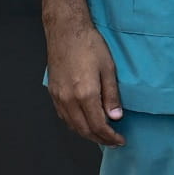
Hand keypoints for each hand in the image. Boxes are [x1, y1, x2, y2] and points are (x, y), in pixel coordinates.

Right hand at [45, 22, 124, 145]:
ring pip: (71, 125)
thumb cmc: (90, 46)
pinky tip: (85, 123)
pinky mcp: (53, 92)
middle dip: (100, 139)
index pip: (97, 125)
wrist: (66, 32)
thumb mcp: (109, 69)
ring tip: (102, 136)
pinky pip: (63, 116)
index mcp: (85, 94)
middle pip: (83, 129)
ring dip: (87, 134)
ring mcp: (58, 97)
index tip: (121, 140)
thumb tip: (115, 118)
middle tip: (114, 142)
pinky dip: (75, 124)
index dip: (109, 136)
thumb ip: (112, 96)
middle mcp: (68, 99)